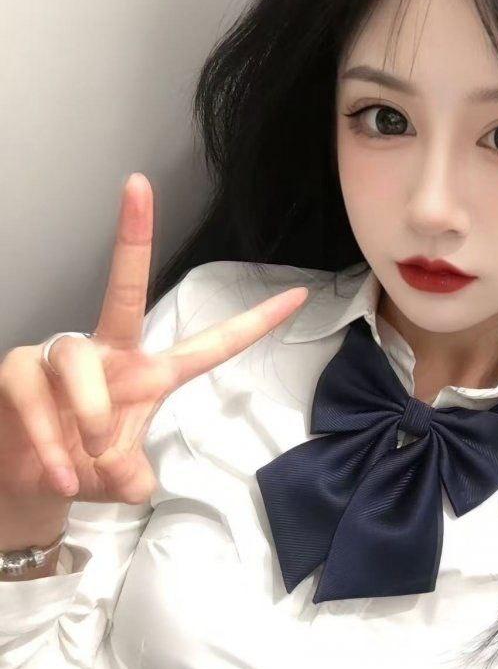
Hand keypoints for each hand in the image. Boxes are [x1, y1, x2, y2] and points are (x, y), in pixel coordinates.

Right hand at [0, 173, 307, 505]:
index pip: (210, 347)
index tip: (298, 296)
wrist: (25, 482)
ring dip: (88, 412)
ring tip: (87, 457)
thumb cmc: (84, 466)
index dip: (254, 325)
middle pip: (123, 292)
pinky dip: (51, 441)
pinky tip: (60, 473)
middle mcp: (106, 352)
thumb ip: (134, 477)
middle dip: (132, 238)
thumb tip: (132, 483)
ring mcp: (58, 357)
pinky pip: (32, 394)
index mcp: (149, 374)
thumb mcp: (121, 481)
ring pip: (77, 362)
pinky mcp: (16, 372)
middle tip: (137, 185)